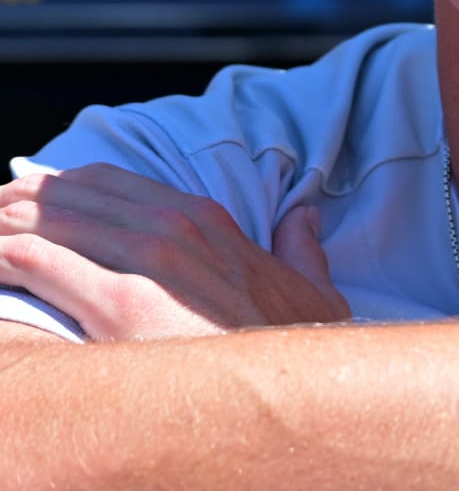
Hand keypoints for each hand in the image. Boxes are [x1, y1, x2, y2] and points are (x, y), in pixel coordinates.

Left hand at [0, 163, 350, 340]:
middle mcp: (174, 228)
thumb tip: (303, 218)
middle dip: (22, 202)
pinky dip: (3, 256)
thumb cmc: (293, 347)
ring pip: (50, 220)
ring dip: (3, 223)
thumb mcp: (311, 289)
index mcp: (206, 221)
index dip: (66, 185)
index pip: (116, 183)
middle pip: (74, 196)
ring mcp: (146, 262)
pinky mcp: (117, 304)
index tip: (32, 194)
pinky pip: (37, 262)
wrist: (285, 391)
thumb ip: (301, 246)